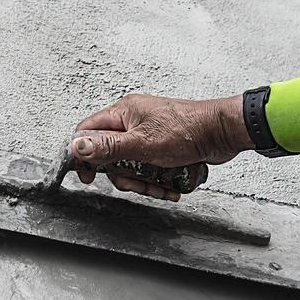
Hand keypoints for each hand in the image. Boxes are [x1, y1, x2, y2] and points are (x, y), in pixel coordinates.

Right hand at [69, 93, 251, 200]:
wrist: (222, 132)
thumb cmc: (187, 130)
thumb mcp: (142, 144)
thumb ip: (108, 147)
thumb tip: (77, 147)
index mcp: (124, 112)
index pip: (89, 131)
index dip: (84, 155)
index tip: (87, 175)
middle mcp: (133, 121)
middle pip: (110, 154)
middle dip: (123, 175)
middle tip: (136, 182)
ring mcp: (148, 134)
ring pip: (130, 164)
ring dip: (143, 181)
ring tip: (159, 187)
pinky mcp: (161, 147)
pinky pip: (148, 167)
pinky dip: (156, 179)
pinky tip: (169, 187)